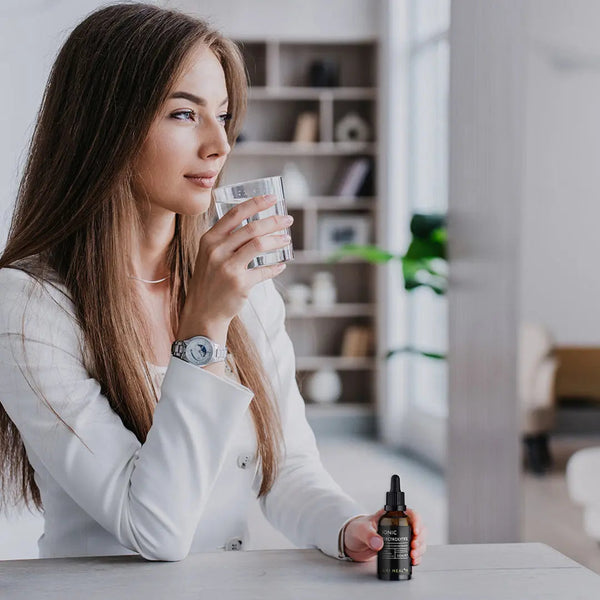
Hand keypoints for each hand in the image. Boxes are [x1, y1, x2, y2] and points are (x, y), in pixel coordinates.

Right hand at [177, 194, 291, 335]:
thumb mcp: (209, 255)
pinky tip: (281, 264)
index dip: (256, 203)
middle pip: (252, 228)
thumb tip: (256, 225)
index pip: (235, 213)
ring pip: (259, 245)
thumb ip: (226, 240)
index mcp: (209, 239)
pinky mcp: (239, 283)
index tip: (272, 198)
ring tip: (287, 239)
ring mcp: (227, 267)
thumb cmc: (209, 281)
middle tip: (287, 219)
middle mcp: (217, 250)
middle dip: (274, 221)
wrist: (202, 312)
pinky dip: (275, 267)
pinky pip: (264, 271)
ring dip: (277, 240)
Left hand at [343, 508, 426, 563]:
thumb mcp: (361, 530)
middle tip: (413, 547)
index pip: (410, 513)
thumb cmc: (356, 529)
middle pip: (418, 528)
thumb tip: (379, 543)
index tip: (415, 532)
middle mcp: (398, 525)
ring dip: (420, 548)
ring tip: (413, 556)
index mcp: (391, 515)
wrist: (352, 542)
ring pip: (418, 540)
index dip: (417, 521)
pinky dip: (417, 557)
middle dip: (420, 538)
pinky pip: (414, 551)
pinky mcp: (399, 548)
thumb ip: (369, 535)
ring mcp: (400, 537)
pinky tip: (413, 561)